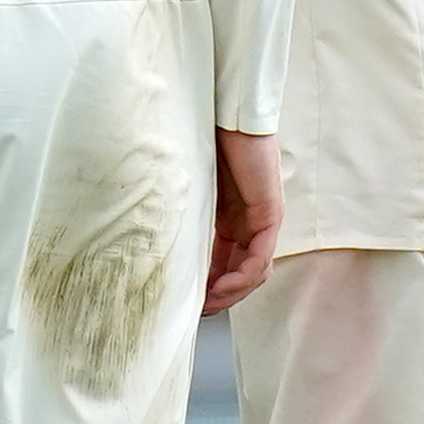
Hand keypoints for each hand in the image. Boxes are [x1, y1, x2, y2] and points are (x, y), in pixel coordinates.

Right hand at [202, 127, 284, 314]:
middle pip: (242, 273)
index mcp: (233, 216)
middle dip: (221, 297)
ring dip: (231, 293)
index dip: (209, 285)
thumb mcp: (191, 187)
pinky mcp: (270, 214)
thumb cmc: (205, 139)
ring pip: (254, 272)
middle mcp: (251, 221)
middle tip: (197, 312)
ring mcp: (263, 219)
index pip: (227, 262)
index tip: (189, 301)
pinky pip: (259, 258)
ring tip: (208, 305)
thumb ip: (185, 213)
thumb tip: (153, 236)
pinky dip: (241, 277)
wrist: (226, 112)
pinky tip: (220, 287)